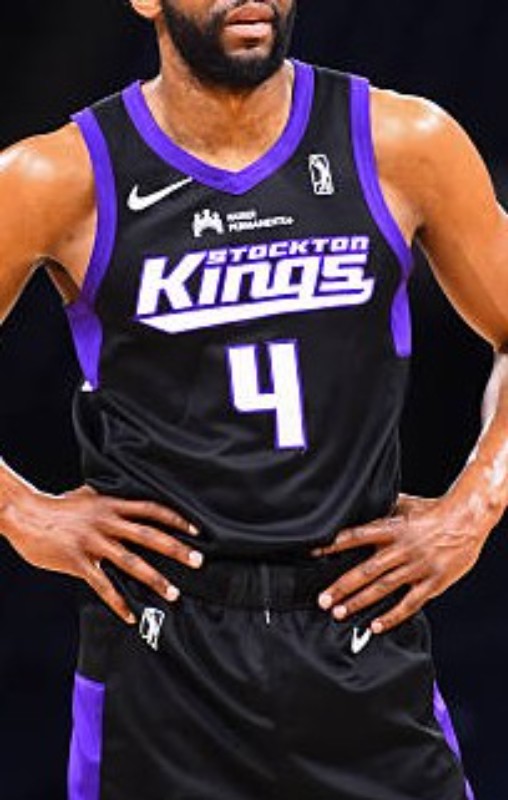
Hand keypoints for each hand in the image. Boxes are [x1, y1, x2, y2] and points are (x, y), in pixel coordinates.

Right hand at [3, 484, 203, 623]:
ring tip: (173, 593)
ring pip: (130, 561)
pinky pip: (102, 585)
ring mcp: (92, 542)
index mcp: (111, 505)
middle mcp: (106, 522)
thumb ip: (108, 501)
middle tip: (198, 561)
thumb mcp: (86, 496)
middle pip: (148, 535)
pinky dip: (118, 601)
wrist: (23, 514)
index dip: (175, 519)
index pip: (151, 509)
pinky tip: (130, 615)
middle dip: (175, 549)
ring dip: (154, 578)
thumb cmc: (56, 507)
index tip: (196, 531)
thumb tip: (124, 500)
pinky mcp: (77, 561)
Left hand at [311, 494, 488, 633]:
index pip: (357, 536)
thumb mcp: (404, 503)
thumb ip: (381, 510)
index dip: (334, 545)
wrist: (467, 518)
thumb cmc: (434, 510)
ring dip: (359, 602)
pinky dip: (392, 616)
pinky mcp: (433, 582)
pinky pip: (410, 603)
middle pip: (366, 570)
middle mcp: (402, 549)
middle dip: (342, 586)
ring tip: (339, 613)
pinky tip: (376, 626)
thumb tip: (358, 506)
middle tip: (323, 600)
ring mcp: (418, 567)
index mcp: (393, 528)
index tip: (314, 554)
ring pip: (383, 588)